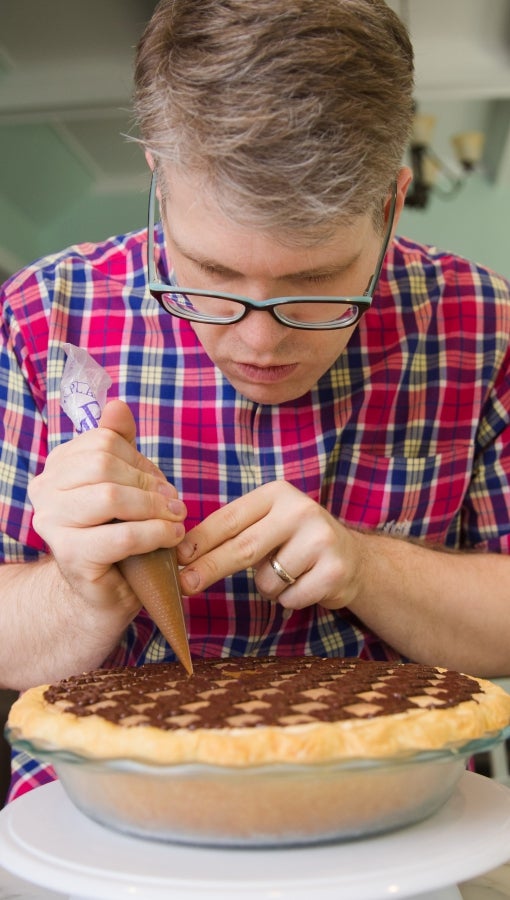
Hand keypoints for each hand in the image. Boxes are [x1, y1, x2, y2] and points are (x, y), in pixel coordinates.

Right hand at [28, 400, 185, 609]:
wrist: (105, 590)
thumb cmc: (118, 532)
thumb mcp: (123, 483)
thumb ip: (120, 444)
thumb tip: (116, 405)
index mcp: (57, 466)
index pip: (103, 442)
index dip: (139, 461)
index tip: (159, 484)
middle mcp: (44, 491)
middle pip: (105, 465)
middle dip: (149, 484)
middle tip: (174, 503)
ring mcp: (52, 524)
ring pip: (111, 498)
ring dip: (154, 509)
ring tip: (176, 520)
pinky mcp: (70, 556)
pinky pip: (121, 536)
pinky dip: (154, 534)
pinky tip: (171, 537)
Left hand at [177, 481, 362, 610]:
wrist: (353, 558)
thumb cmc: (296, 542)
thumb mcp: (268, 524)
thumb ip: (235, 533)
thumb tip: (185, 556)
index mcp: (277, 494)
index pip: (229, 519)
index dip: (200, 541)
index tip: (177, 558)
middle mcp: (300, 510)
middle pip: (243, 547)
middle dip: (210, 568)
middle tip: (185, 585)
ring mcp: (320, 539)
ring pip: (267, 580)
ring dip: (268, 588)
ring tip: (289, 573)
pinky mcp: (334, 570)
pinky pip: (290, 597)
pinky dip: (290, 599)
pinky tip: (307, 583)